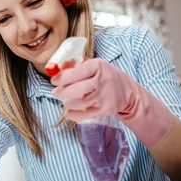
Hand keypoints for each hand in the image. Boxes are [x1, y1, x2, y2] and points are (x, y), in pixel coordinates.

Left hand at [51, 58, 173, 146]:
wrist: (127, 91)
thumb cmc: (104, 76)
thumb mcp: (93, 65)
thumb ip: (74, 65)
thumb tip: (56, 68)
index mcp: (98, 66)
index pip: (76, 72)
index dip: (61, 78)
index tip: (54, 81)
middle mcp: (102, 81)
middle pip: (76, 90)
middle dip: (61, 92)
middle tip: (55, 93)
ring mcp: (104, 97)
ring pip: (78, 103)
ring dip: (67, 103)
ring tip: (66, 100)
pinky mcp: (104, 110)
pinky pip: (84, 115)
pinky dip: (73, 114)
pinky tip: (68, 111)